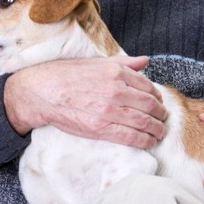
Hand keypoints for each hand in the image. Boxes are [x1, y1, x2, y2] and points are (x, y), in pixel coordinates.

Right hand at [3, 56, 165, 148]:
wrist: (41, 92)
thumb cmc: (65, 75)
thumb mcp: (95, 63)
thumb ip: (123, 63)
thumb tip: (145, 60)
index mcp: (116, 72)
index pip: (147, 86)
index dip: (156, 97)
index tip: (157, 103)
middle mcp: (116, 90)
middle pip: (150, 105)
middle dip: (160, 114)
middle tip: (162, 119)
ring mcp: (109, 110)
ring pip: (144, 122)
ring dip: (156, 130)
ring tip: (158, 133)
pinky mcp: (101, 128)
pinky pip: (131, 137)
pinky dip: (145, 141)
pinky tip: (148, 142)